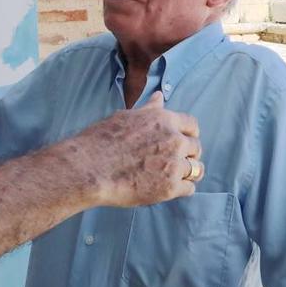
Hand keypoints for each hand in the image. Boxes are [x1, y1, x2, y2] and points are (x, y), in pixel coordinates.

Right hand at [51, 91, 201, 207]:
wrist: (89, 169)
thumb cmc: (101, 141)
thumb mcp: (125, 117)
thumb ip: (149, 110)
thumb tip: (159, 97)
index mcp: (164, 120)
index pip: (192, 125)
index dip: (188, 133)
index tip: (182, 140)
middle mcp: (174, 140)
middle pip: (196, 147)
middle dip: (187, 154)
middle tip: (171, 161)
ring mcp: (174, 164)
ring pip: (195, 169)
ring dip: (186, 172)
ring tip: (171, 176)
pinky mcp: (170, 188)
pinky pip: (189, 189)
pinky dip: (181, 189)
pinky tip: (166, 187)